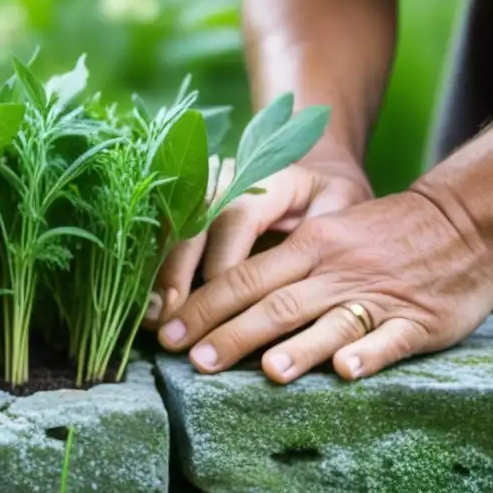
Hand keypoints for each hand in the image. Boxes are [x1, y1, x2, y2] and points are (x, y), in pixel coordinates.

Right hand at [145, 151, 373, 326]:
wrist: (311, 172)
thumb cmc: (330, 202)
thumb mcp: (342, 212)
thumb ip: (326, 242)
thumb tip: (304, 293)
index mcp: (268, 178)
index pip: (236, 218)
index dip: (222, 265)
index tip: (222, 311)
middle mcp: (227, 177)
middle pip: (192, 221)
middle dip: (178, 273)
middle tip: (172, 320)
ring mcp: (201, 187)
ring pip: (169, 226)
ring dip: (158, 274)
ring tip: (152, 318)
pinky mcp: (187, 202)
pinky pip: (162, 234)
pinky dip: (153, 270)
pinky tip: (150, 306)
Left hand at [156, 185, 492, 382]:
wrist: (465, 218)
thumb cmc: (384, 234)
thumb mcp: (328, 234)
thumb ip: (283, 266)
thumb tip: (224, 302)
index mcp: (311, 246)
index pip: (244, 277)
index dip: (203, 307)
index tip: (169, 336)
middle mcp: (337, 269)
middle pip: (276, 302)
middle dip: (231, 333)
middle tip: (193, 363)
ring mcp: (378, 294)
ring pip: (331, 321)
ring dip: (300, 347)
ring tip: (268, 371)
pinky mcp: (419, 319)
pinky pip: (391, 337)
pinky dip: (369, 354)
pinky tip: (348, 372)